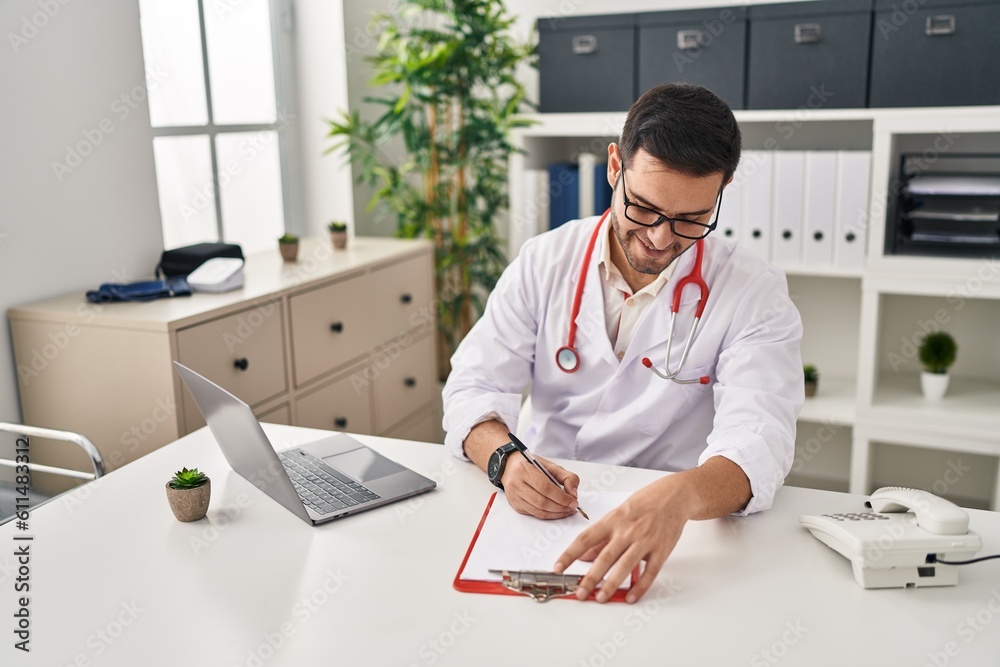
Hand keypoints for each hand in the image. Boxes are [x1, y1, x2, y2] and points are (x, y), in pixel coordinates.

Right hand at [500, 454, 579, 519]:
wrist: (509, 466)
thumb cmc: (530, 465)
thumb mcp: (550, 465)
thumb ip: (566, 477)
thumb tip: (573, 494)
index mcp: (524, 470)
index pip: (545, 487)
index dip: (561, 497)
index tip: (574, 501)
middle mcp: (516, 484)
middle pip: (541, 502)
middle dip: (560, 507)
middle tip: (572, 508)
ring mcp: (514, 496)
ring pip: (538, 511)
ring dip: (555, 514)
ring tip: (566, 511)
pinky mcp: (515, 505)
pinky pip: (534, 514)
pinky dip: (547, 515)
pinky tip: (556, 512)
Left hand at [553, 476, 690, 603]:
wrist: (674, 497)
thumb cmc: (644, 504)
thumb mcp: (618, 514)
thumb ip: (602, 537)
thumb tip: (584, 556)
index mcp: (613, 520)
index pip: (586, 538)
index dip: (570, 554)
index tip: (558, 567)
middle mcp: (627, 530)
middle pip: (605, 557)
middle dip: (590, 577)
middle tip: (579, 592)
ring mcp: (645, 541)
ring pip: (625, 566)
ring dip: (611, 584)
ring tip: (600, 598)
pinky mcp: (661, 550)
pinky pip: (649, 572)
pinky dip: (639, 587)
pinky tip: (630, 597)